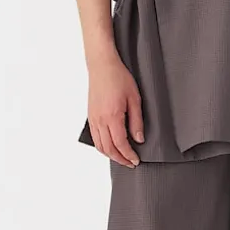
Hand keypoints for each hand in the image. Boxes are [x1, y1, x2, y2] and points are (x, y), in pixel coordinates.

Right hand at [86, 50, 144, 166]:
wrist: (102, 66)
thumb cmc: (119, 78)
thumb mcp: (134, 99)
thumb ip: (137, 121)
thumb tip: (139, 138)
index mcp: (112, 117)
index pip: (121, 144)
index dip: (129, 155)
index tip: (136, 160)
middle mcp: (100, 120)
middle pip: (109, 148)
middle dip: (120, 159)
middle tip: (130, 163)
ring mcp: (93, 119)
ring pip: (100, 145)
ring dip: (110, 155)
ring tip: (122, 157)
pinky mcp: (90, 116)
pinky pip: (95, 137)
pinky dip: (102, 146)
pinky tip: (110, 146)